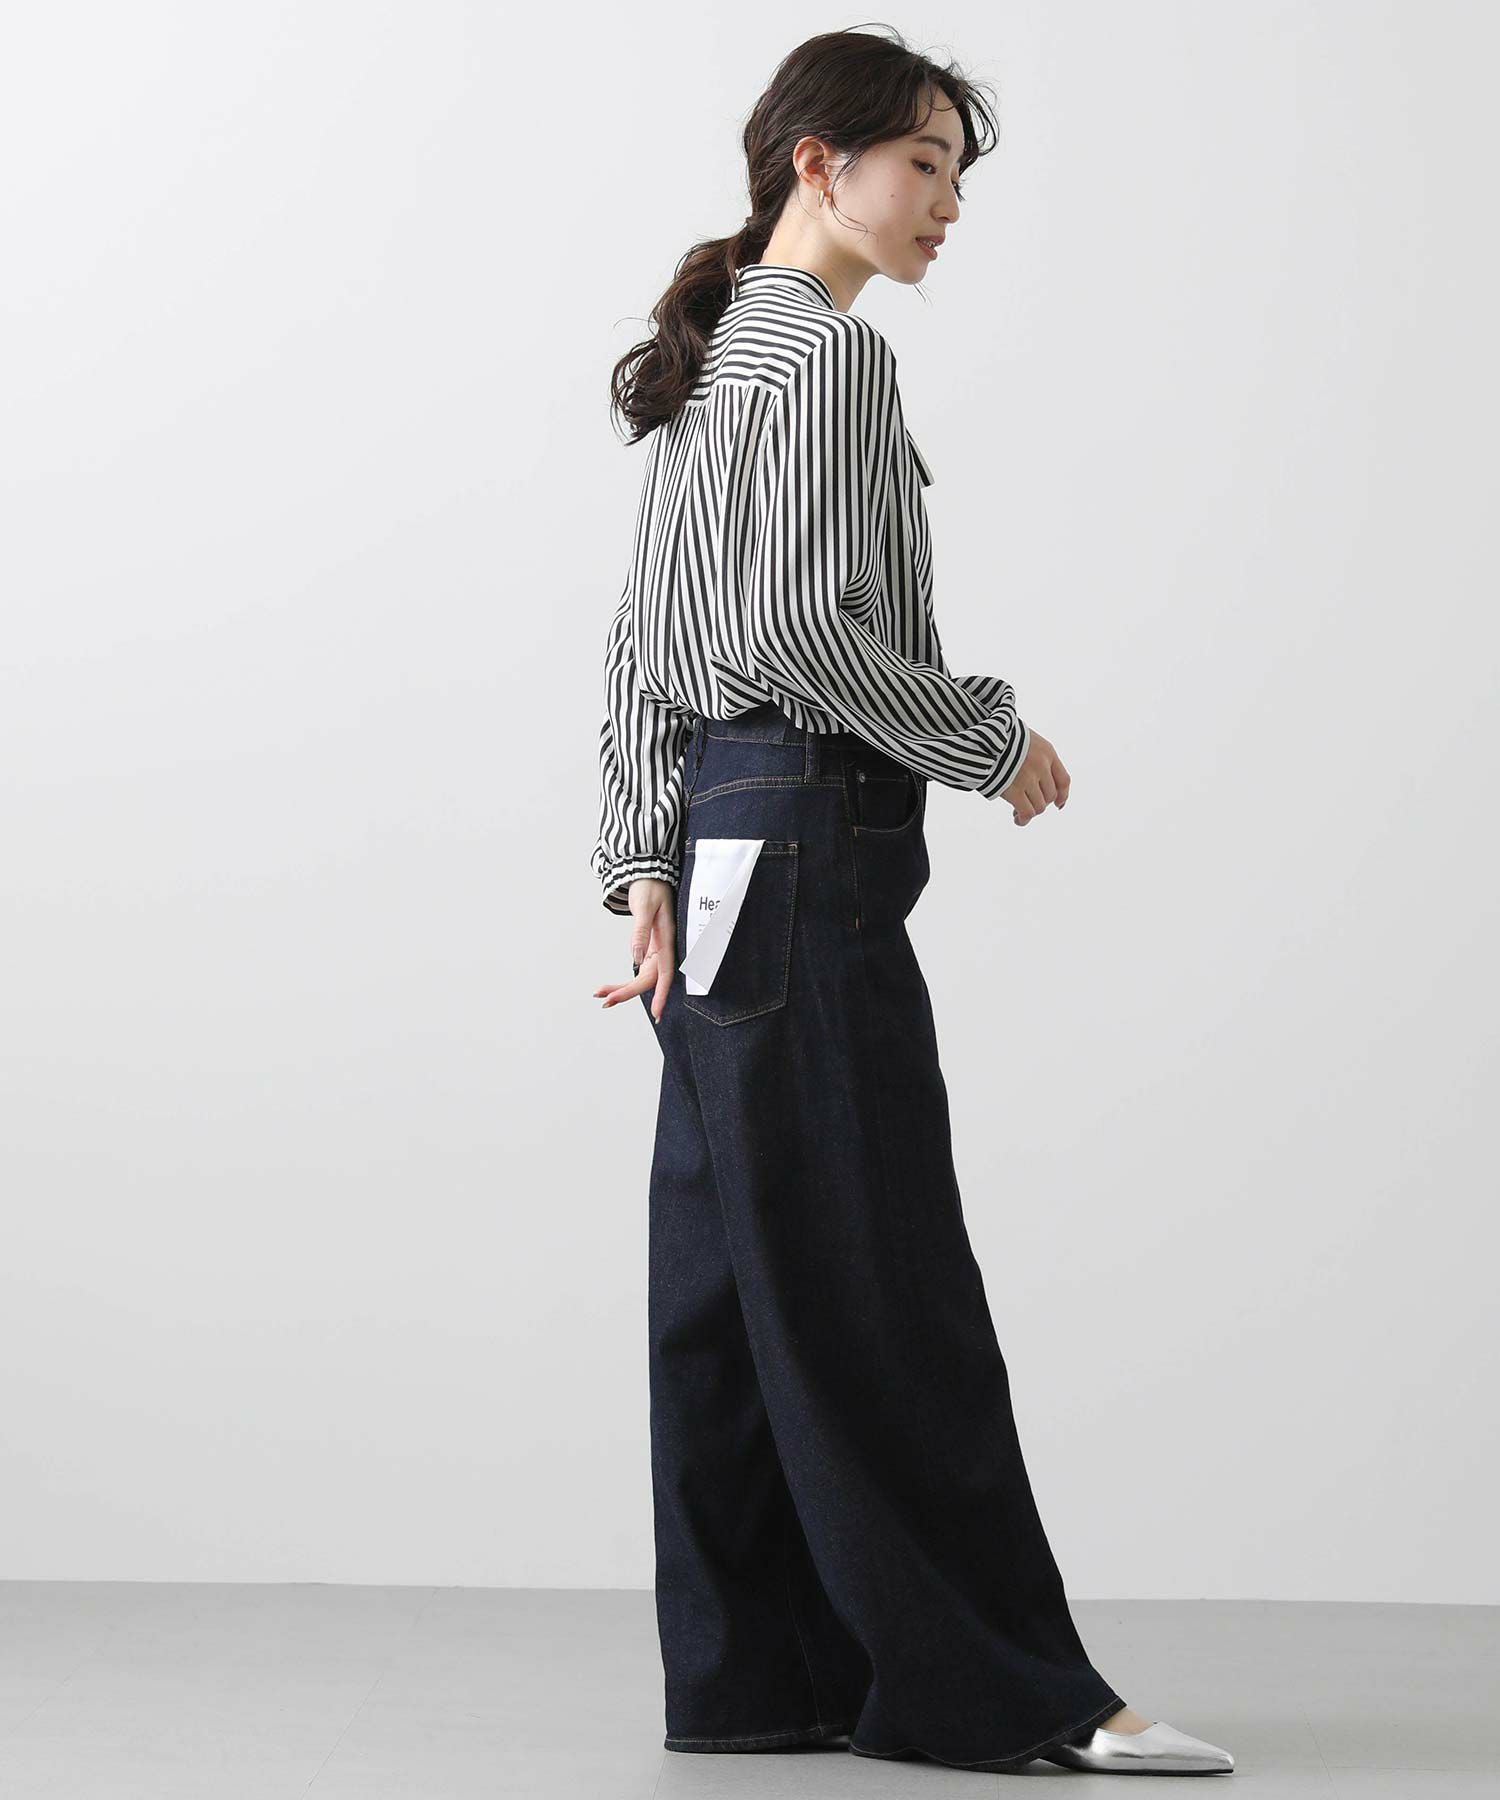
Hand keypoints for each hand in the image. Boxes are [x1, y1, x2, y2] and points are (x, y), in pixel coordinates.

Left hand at [593, 877, 676, 1021]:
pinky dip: (624, 979)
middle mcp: (662, 948)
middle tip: (605, 1000)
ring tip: (601, 994)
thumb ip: (640, 932)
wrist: (650, 875)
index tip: (656, 1013)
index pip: (664, 973)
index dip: (661, 994)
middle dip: (627, 992)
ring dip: (623, 988)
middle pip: (648, 979)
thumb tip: (635, 956)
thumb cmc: (650, 888)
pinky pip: (638, 969)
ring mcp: (656, 949)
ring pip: (642, 977)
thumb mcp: (644, 907)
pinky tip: (610, 986)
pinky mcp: (649, 948)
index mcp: (665, 939)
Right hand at [1002, 729, 1069, 823]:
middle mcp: (1042, 766)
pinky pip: (1027, 812)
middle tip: (1027, 805)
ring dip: (1031, 812)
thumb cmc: (999, 737)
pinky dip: (1023, 819)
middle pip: (1050, 795)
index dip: (1063, 795)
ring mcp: (1029, 778)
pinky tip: (1017, 819)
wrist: (982, 738)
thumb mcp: (1025, 739)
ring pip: (1039, 806)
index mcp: (1047, 752)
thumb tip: (1037, 778)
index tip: (1058, 804)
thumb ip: (1034, 755)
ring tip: (1018, 814)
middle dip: (1040, 803)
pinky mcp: (1015, 790)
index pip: (1064, 780)